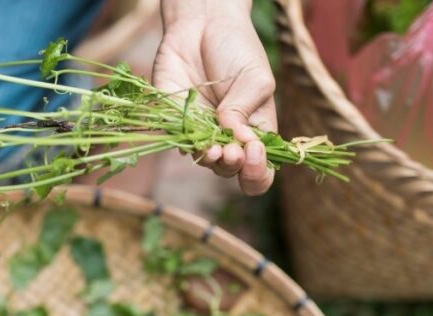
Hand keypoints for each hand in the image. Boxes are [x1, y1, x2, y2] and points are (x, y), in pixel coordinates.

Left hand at [153, 0, 276, 194]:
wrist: (202, 25)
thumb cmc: (236, 51)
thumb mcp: (254, 79)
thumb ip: (244, 111)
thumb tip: (235, 139)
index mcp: (254, 133)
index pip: (259, 171)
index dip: (258, 173)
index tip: (255, 153)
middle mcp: (227, 139)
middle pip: (231, 172)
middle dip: (235, 167)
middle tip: (236, 151)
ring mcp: (199, 134)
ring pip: (205, 163)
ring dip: (212, 161)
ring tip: (217, 150)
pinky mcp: (173, 124)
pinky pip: (179, 143)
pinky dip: (188, 144)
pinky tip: (198, 138)